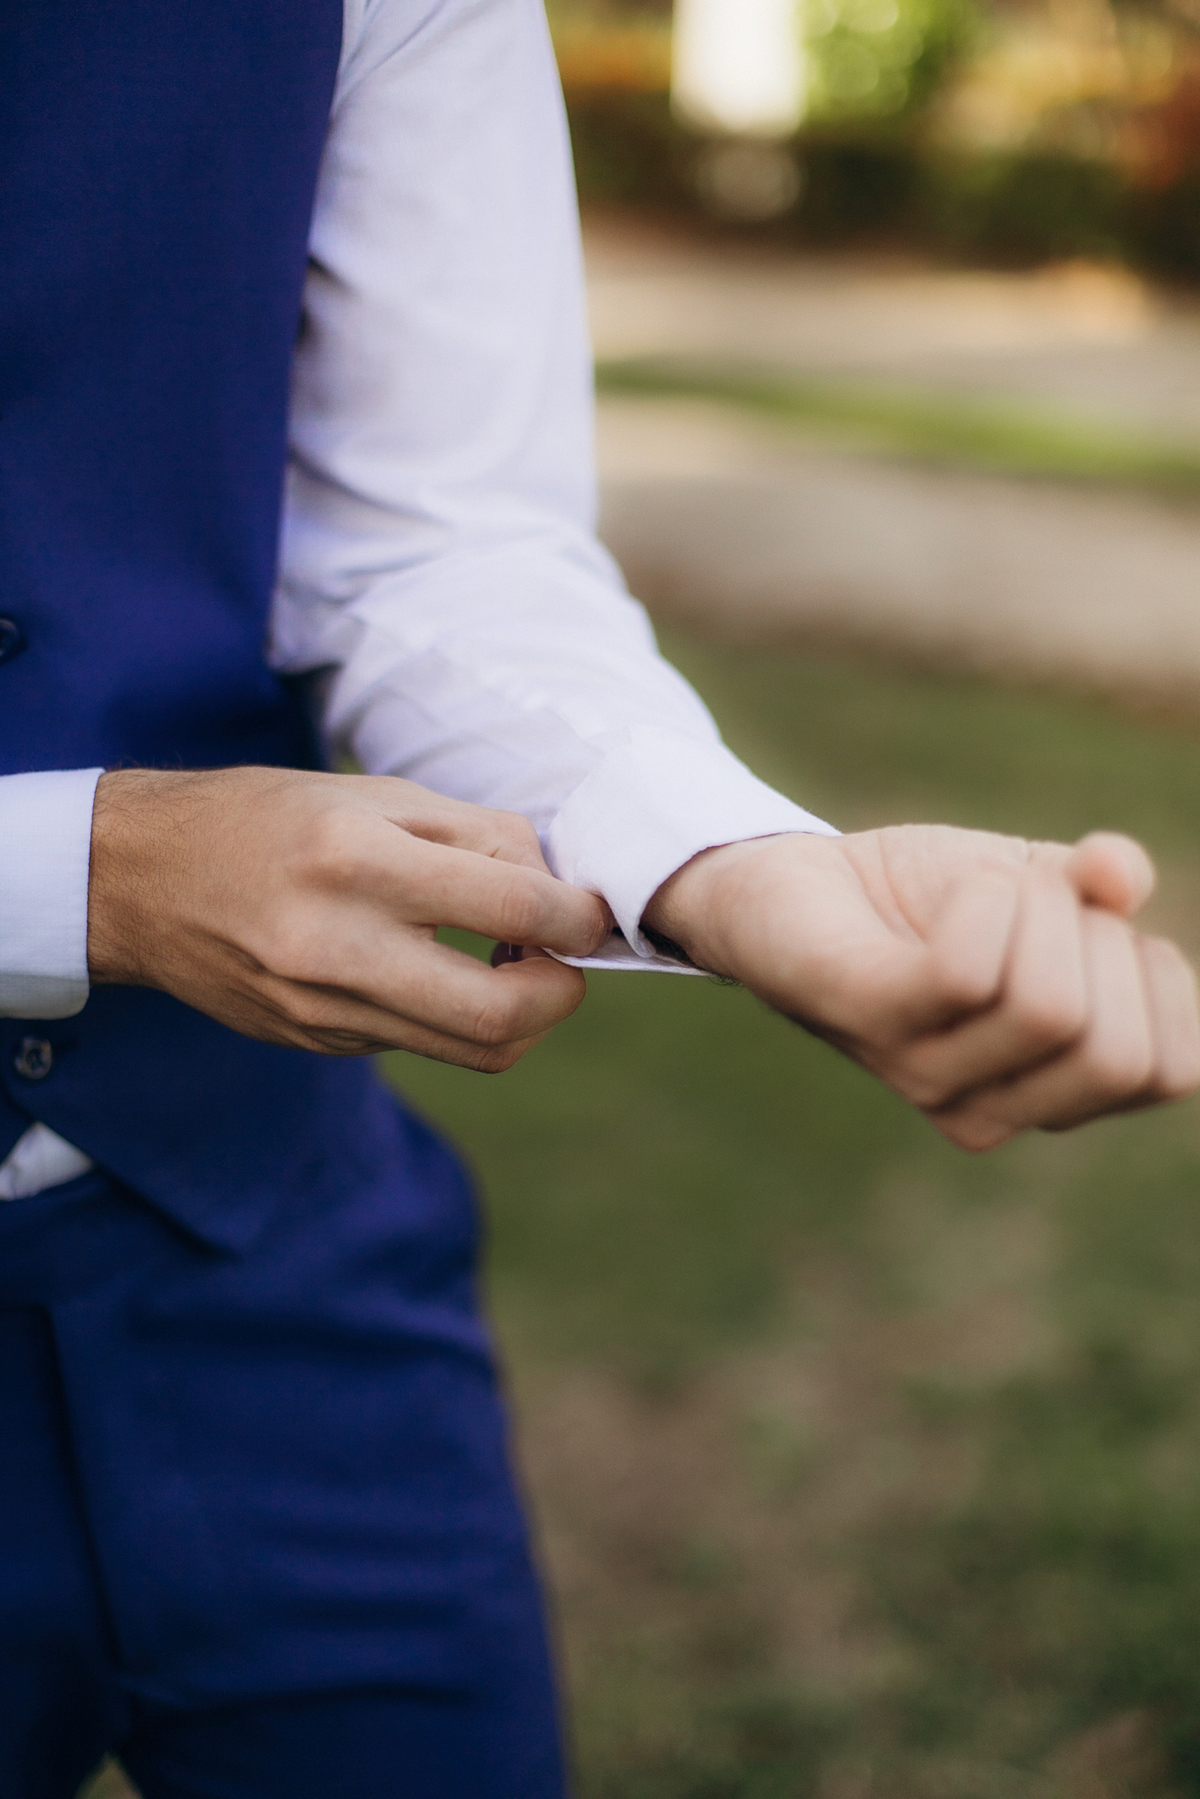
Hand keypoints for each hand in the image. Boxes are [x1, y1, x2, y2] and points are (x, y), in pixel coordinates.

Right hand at [88, 767, 610, 1068]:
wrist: (140, 880)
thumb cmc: (268, 818)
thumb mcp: (372, 794)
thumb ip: (475, 837)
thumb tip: (556, 887)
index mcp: (359, 862)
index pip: (515, 912)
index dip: (577, 917)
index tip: (586, 909)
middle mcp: (339, 946)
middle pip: (502, 1018)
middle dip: (563, 994)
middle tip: (563, 958)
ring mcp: (324, 1008)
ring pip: (470, 1050)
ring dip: (521, 1017)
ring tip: (513, 964)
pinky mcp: (317, 1041)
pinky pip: (419, 1042)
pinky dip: (454, 1014)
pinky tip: (438, 969)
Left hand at [645, 825, 1199, 1149]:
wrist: (798, 877)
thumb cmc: (929, 896)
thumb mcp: (1044, 887)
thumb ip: (1104, 891)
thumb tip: (1121, 877)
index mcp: (1049, 1093)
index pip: (1168, 1072)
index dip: (1159, 977)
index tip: (1102, 927)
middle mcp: (990, 1110)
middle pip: (1115, 1052)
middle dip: (1102, 946)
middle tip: (1039, 906)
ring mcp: (925, 1077)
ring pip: (1051, 1009)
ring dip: (1040, 909)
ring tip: (991, 891)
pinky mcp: (869, 1018)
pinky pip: (966, 972)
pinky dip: (988, 899)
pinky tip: (965, 889)